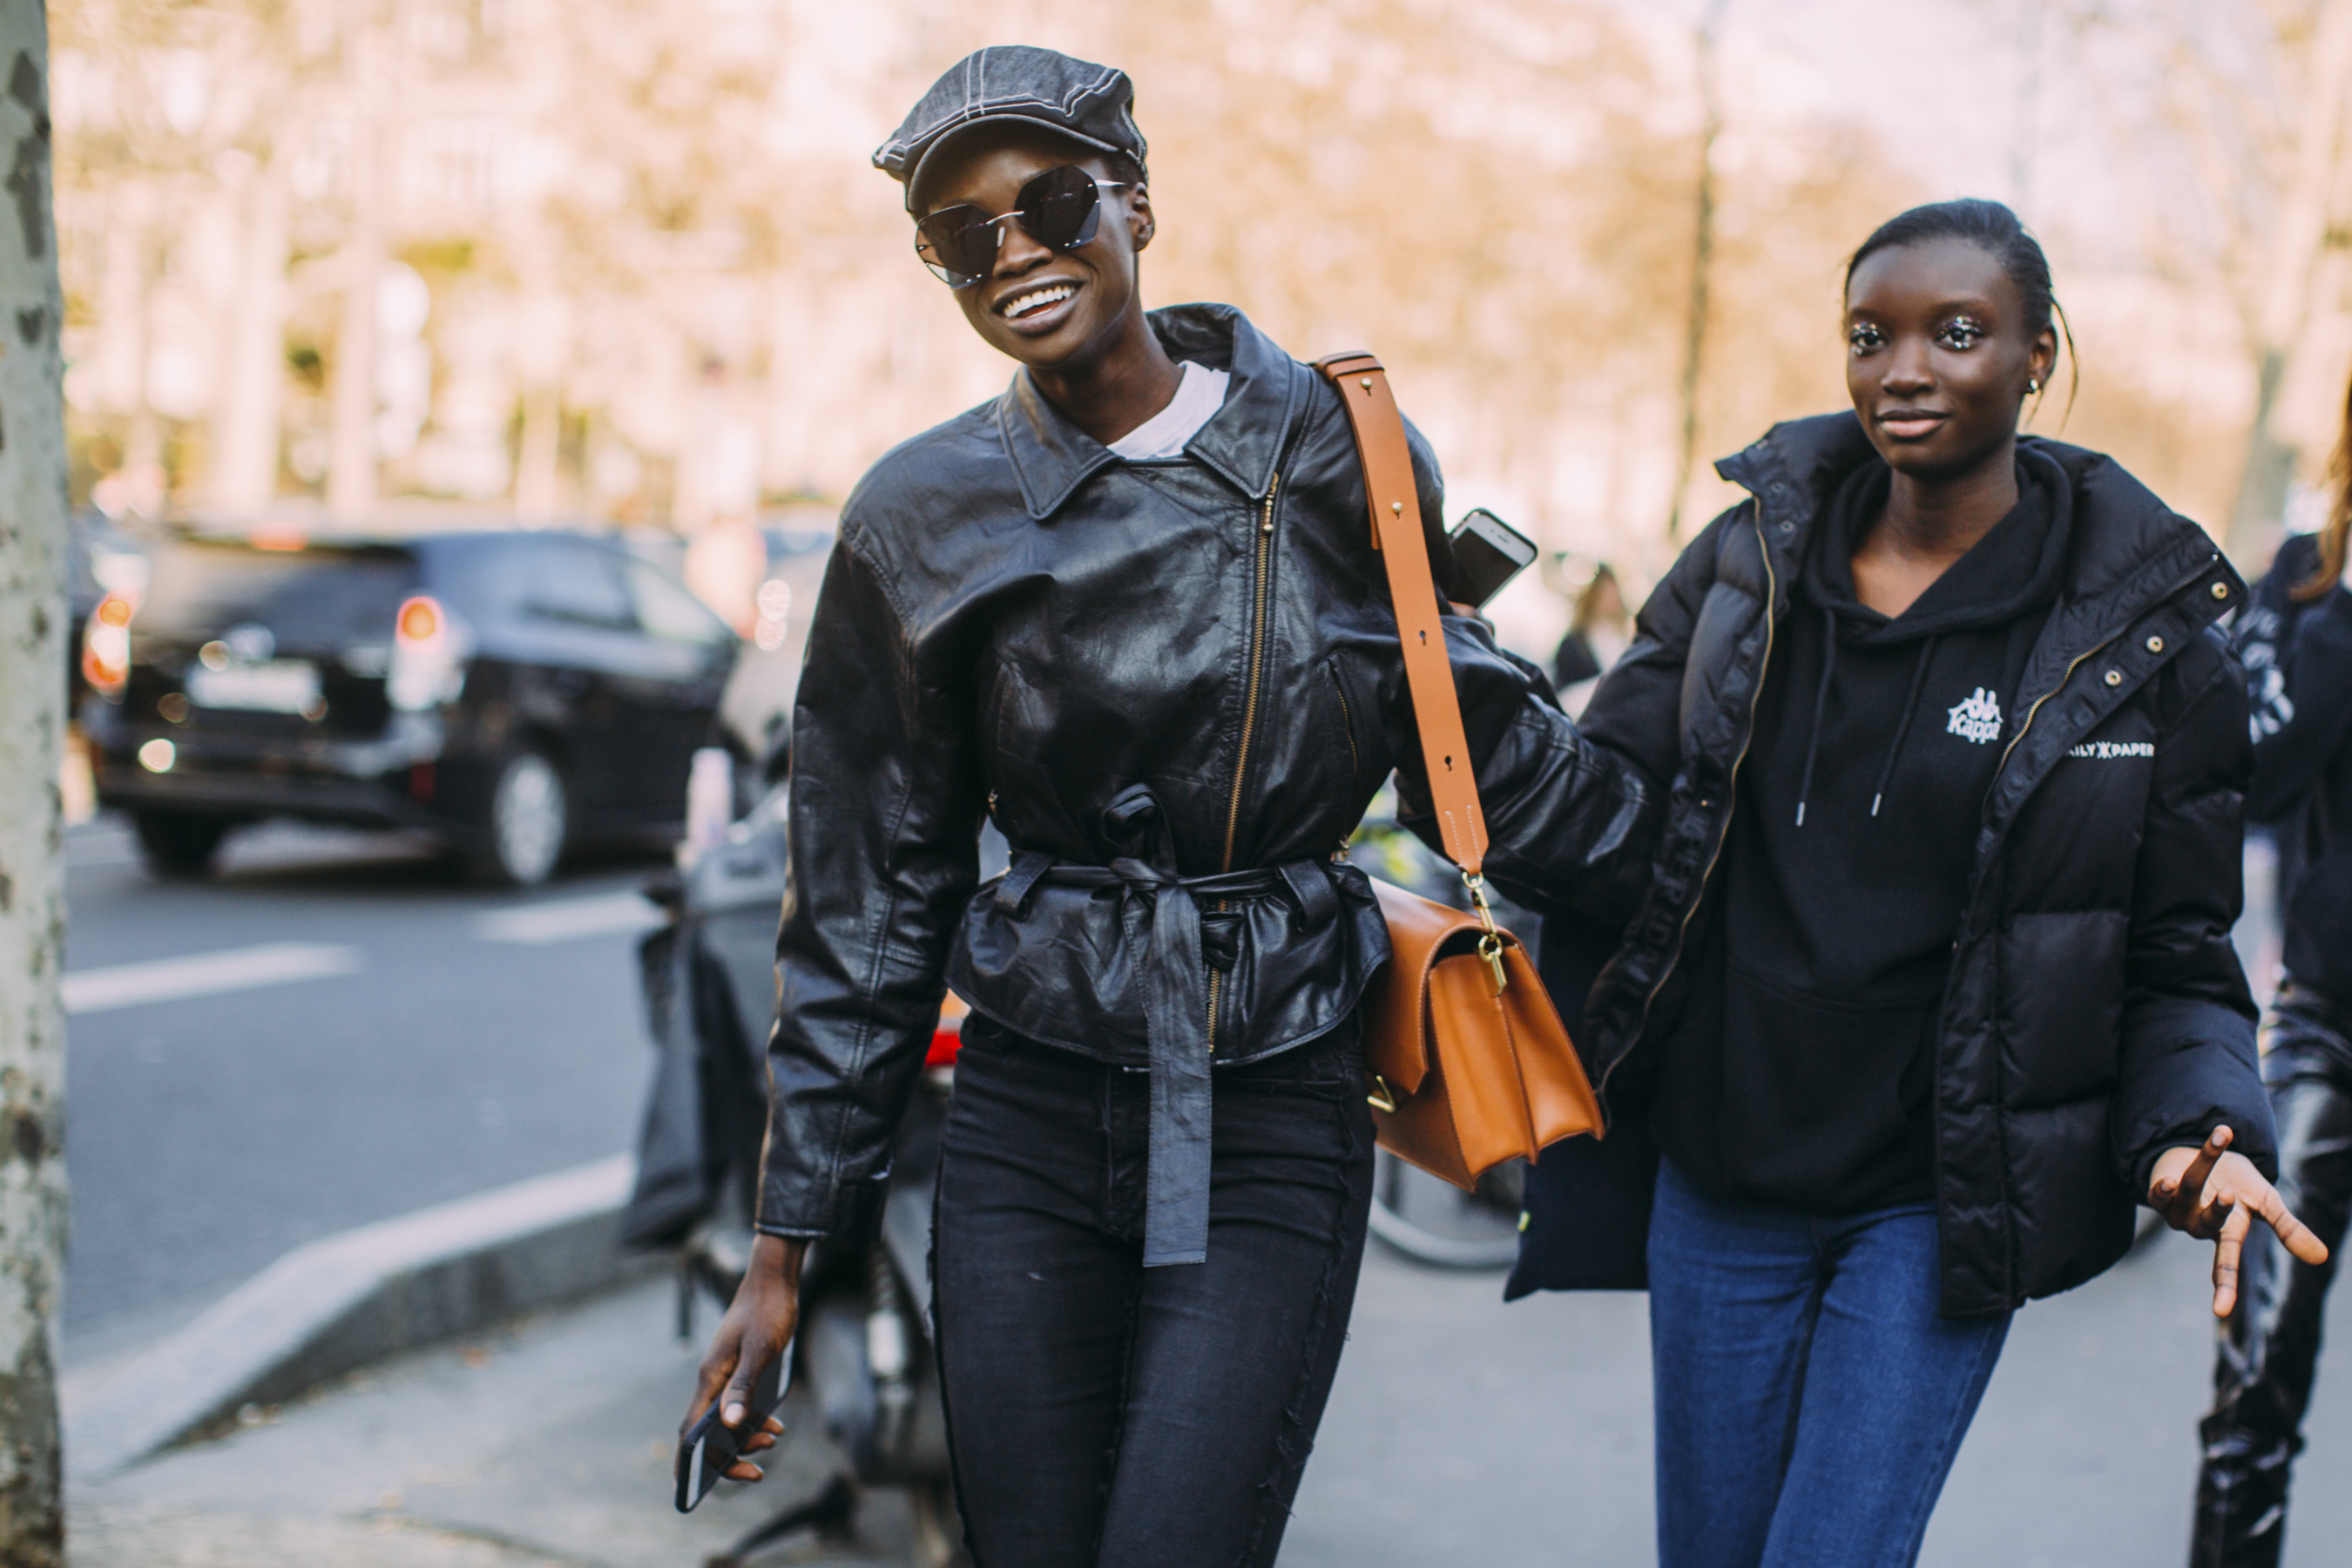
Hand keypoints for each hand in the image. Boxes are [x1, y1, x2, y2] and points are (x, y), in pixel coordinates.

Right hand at [680, 1233, 806, 1481]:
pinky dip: (756, 1421)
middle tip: (756, 1474)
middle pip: (708, 1433)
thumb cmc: (767, 1311)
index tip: (690, 1489)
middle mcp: (713, 1380)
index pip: (690, 1431)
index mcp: (710, 1379)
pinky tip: (777, 1425)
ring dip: (746, 1439)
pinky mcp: (742, 1371)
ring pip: (727, 1422)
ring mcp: (726, 1376)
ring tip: (773, 1440)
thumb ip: (744, 1387)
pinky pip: (742, 1407)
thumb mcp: (761, 1351)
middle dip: (728, 1458)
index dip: (686, 1462)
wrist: (776, 1279)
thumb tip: (729, 1425)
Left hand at [2148, 1126, 2328, 1317]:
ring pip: (2187, 1191)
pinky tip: (2170, 1177)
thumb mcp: (2266, 1204)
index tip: (2221, 1311)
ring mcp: (2176, 1210)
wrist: (2206, 1157)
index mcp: (2228, 1234)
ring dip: (2203, 1167)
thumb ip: (2289, 1229)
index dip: (2225, 1288)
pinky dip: (2168, 1178)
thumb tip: (2321, 1258)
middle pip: (2209, 1222)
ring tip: (2215, 1150)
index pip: (2227, 1266)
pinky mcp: (2158, 1193)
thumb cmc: (2239, 1184)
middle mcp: (2200, 1225)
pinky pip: (2160, 1188)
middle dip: (2219, 1209)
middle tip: (2231, 1194)